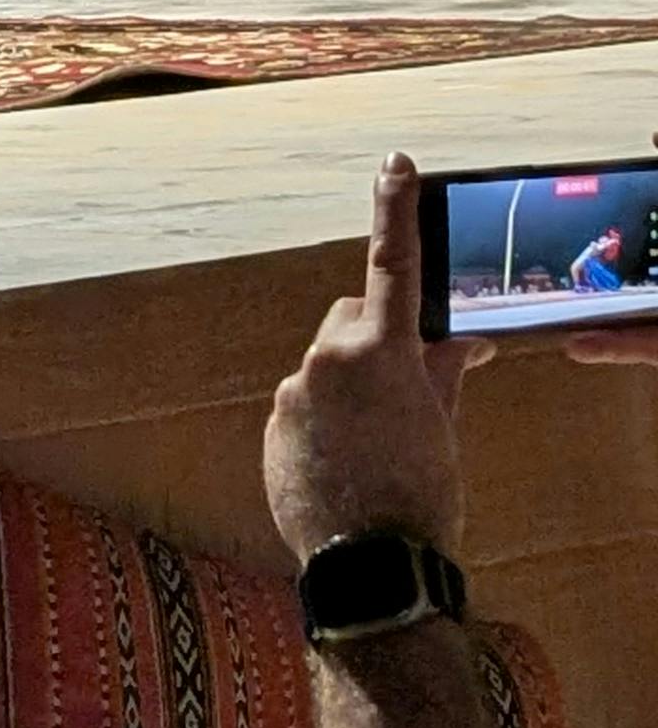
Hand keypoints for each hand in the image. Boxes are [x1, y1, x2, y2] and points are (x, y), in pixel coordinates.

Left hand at [266, 155, 482, 563]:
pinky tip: (347, 465)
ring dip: (349, 388)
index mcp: (378, 353)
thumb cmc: (420, 496)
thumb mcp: (443, 429)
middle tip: (407, 391)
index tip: (394, 164)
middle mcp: (323, 361)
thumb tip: (457, 341)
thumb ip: (442, 373)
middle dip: (376, 340)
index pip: (391, 266)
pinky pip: (303, 406)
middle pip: (351, 321)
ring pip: (326, 368)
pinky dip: (324, 421)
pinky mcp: (270, 425)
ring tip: (377, 447)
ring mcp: (290, 392)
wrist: (371, 564)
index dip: (395, 211)